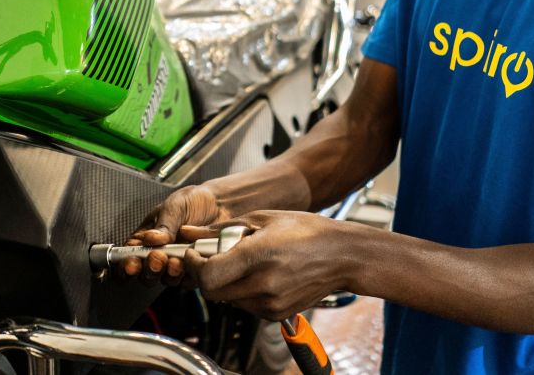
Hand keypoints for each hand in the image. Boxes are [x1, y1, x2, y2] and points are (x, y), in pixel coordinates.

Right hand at [121, 184, 230, 284]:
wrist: (221, 204)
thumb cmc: (193, 201)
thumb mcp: (175, 206)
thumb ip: (164, 224)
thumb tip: (150, 239)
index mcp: (146, 238)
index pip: (128, 257)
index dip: (126, 265)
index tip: (132, 263)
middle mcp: (158, 254)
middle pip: (145, 274)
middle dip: (149, 270)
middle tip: (157, 259)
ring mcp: (176, 264)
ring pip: (166, 279)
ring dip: (169, 274)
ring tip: (176, 262)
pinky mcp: (194, 271)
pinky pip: (188, 281)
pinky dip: (188, 275)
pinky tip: (191, 264)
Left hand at [183, 211, 353, 320]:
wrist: (341, 255)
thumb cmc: (307, 231)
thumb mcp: (263, 219)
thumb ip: (223, 229)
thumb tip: (192, 233)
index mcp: (259, 257)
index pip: (208, 275)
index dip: (193, 265)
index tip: (193, 254)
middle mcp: (263, 285)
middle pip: (212, 291)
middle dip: (204, 274)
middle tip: (210, 257)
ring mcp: (270, 304)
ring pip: (226, 299)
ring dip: (224, 282)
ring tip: (240, 262)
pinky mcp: (275, 314)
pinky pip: (244, 305)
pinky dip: (241, 291)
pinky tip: (256, 273)